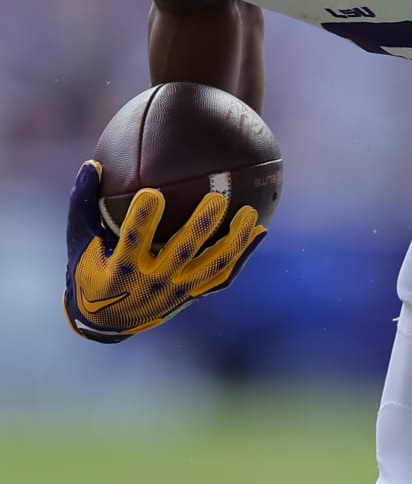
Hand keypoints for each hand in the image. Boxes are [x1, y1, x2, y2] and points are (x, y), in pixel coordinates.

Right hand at [64, 160, 265, 343]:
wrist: (107, 319)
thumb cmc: (91, 267)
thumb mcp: (80, 240)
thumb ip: (84, 203)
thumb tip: (91, 164)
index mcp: (120, 269)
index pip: (132, 242)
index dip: (142, 220)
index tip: (152, 193)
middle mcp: (152, 283)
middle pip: (180, 254)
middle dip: (200, 228)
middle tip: (217, 198)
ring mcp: (176, 291)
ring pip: (211, 267)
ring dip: (233, 242)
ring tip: (250, 213)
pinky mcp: (193, 295)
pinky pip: (223, 276)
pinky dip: (243, 255)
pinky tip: (260, 231)